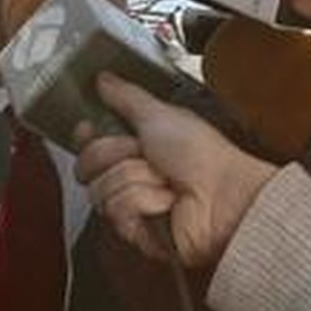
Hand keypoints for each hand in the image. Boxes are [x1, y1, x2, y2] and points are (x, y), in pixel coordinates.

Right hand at [75, 73, 275, 268]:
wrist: (224, 195)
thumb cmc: (203, 155)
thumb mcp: (160, 114)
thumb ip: (126, 96)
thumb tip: (104, 79)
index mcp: (136, 145)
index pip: (88, 144)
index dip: (86, 137)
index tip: (89, 128)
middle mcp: (130, 175)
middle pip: (87, 165)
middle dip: (117, 154)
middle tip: (143, 153)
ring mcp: (132, 205)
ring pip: (100, 189)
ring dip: (136, 178)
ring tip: (164, 180)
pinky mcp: (135, 231)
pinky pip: (117, 211)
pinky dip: (144, 200)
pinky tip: (165, 201)